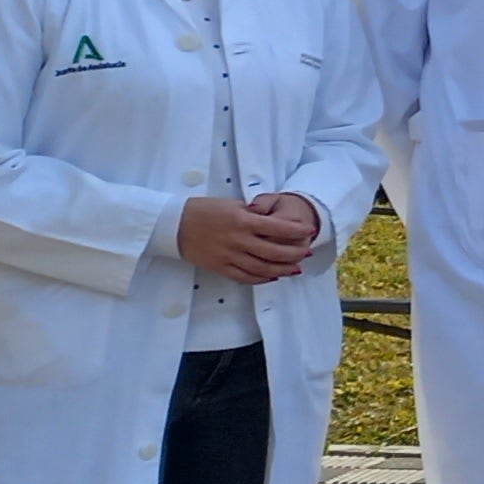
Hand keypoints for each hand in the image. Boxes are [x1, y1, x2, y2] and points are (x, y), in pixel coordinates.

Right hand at [177, 195, 314, 283]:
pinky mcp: (219, 267)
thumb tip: (272, 221)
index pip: (278, 227)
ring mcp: (229, 255)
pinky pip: (245, 277)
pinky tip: (273, 277)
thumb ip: (253, 214)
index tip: (309, 231)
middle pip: (275, 252)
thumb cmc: (203, 210)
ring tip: (296, 268)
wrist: (173, 224)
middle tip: (307, 253)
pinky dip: (262, 278)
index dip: (297, 231)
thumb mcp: (231, 205)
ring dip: (283, 269)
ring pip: (263, 268)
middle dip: (296, 254)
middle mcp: (238, 240)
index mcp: (243, 220)